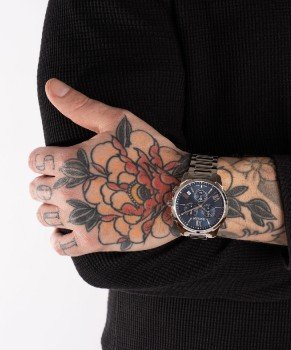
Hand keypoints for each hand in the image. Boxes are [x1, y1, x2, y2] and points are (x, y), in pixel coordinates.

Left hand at [29, 79, 188, 255]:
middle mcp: (69, 192)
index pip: (34, 160)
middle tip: (75, 180)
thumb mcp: (119, 121)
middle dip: (50, 182)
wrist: (180, 191)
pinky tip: (74, 228)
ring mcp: (80, 220)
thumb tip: (51, 86)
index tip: (65, 159)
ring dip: (55, 208)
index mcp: (70, 162)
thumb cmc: (152, 154)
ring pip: (44, 216)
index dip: (47, 157)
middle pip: (36, 189)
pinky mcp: (93, 241)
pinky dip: (60, 238)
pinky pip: (59, 246)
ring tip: (76, 203)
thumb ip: (81, 106)